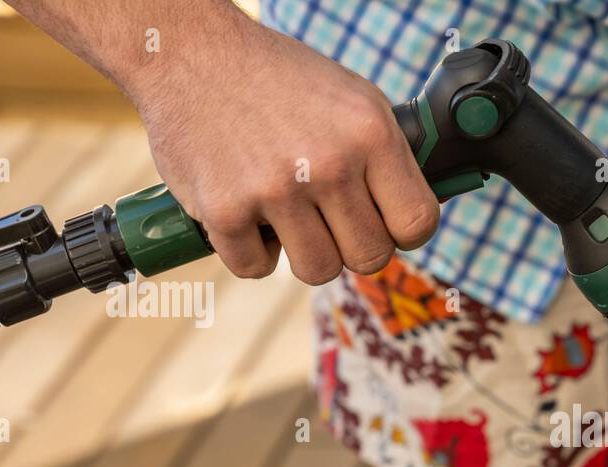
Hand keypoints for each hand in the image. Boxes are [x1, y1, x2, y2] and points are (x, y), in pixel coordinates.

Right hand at [122, 5, 437, 283]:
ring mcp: (275, 190)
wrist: (190, 53)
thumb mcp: (354, 99)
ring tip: (290, 216)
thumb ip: (387, 157)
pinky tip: (248, 215)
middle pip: (370, 257)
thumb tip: (416, 218)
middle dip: (352, 244)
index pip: (417, 222)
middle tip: (329, 219)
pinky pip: (256, 268)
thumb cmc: (279, 81)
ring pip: (319, 271)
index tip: (383, 222)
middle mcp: (328, 163)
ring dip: (306, 252)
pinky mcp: (225, 210)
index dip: (403, 232)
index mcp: (369, 133)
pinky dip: (251, 251)